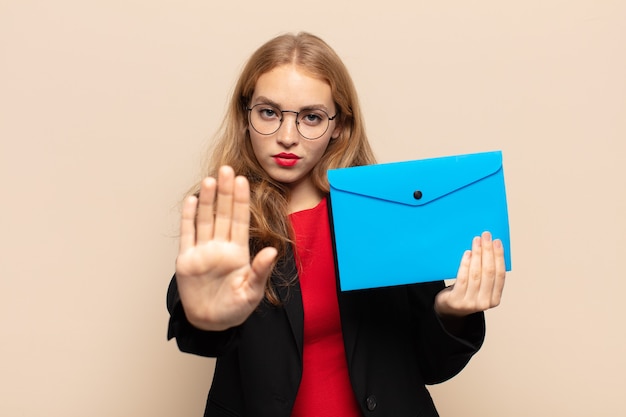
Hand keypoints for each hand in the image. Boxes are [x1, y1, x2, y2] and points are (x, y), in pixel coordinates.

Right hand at [175, 166, 276, 330]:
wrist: (210, 322)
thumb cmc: (234, 308)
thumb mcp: (251, 292)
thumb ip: (260, 271)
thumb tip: (271, 251)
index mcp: (238, 252)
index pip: (240, 221)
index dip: (241, 201)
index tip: (244, 181)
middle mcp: (220, 247)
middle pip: (223, 214)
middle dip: (225, 192)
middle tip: (228, 169)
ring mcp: (203, 251)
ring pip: (205, 219)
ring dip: (208, 200)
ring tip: (211, 179)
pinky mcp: (187, 260)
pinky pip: (188, 234)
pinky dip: (189, 217)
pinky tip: (192, 200)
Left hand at [434, 231, 505, 317]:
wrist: (448, 309)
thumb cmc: (465, 293)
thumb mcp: (479, 287)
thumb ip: (485, 273)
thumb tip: (489, 247)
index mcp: (494, 299)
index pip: (500, 275)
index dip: (499, 257)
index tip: (497, 242)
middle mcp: (484, 302)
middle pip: (489, 272)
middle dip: (488, 251)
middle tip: (486, 236)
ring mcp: (470, 303)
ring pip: (476, 274)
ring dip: (478, 254)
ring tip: (476, 241)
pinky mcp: (456, 300)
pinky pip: (463, 278)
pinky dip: (466, 264)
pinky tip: (467, 253)